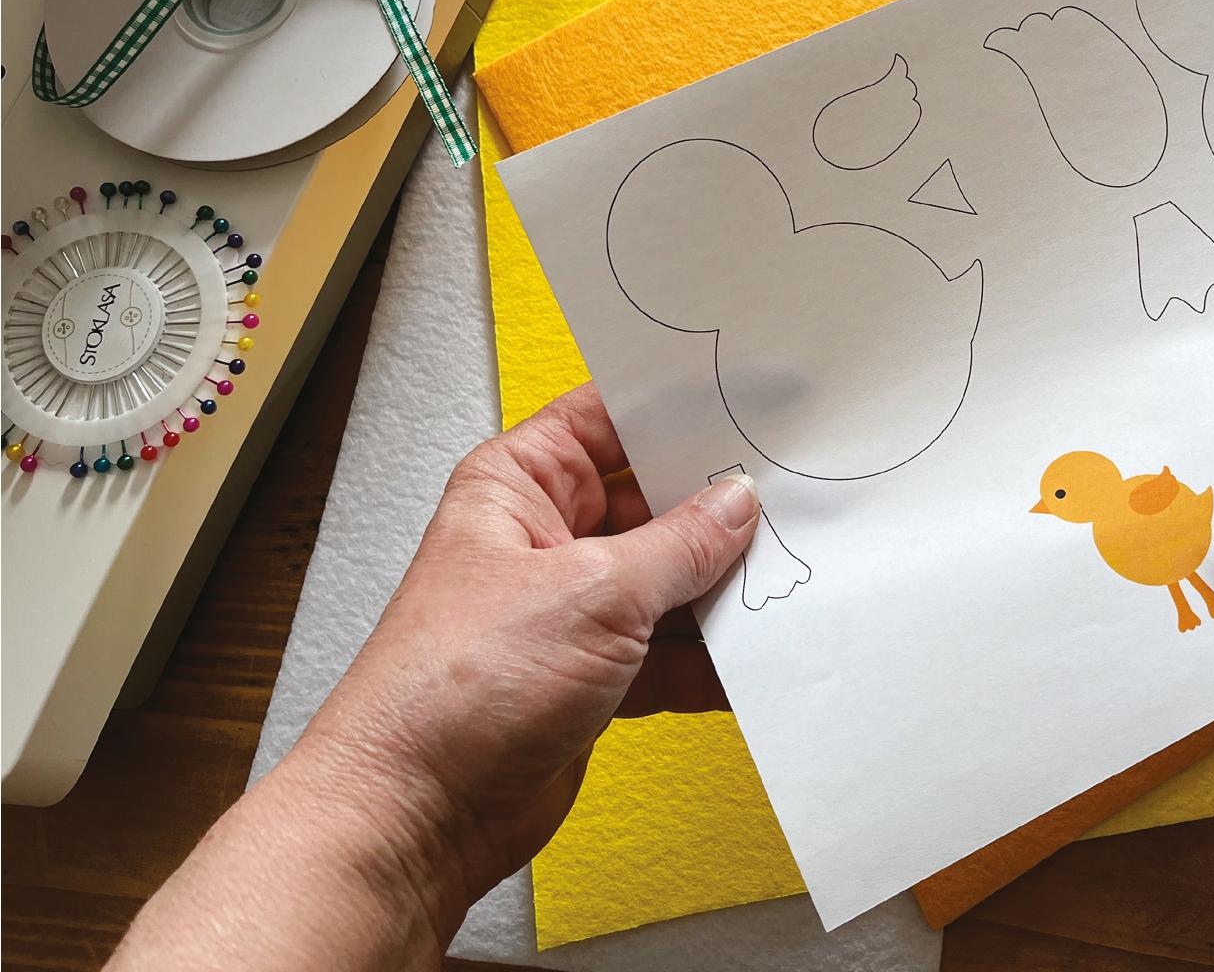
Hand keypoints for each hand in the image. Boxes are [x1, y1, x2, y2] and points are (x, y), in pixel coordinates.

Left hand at [111, 383, 758, 969]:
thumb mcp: (593, 593)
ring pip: (672, 579)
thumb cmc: (453, 690)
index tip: (752, 401)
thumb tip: (735, 503)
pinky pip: (672, 652)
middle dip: (721, 508)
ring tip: (788, 580)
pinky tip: (758, 656)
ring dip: (723, 590)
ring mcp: (573, 610)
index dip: (679, 406)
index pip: (610, 417)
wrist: (418, 816)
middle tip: (792, 500)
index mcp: (520, 485)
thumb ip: (679, 544)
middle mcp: (547, 540)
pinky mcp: (595, 676)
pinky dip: (713, 658)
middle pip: (655, 501)